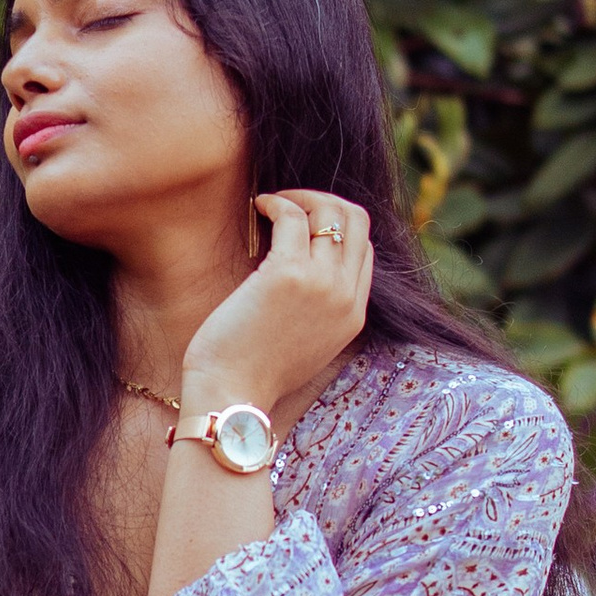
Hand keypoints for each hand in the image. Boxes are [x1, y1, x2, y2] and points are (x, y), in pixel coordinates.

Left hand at [179, 191, 372, 418]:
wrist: (232, 396)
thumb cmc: (253, 372)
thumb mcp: (304, 343)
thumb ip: (316, 309)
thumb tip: (301, 269)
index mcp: (353, 315)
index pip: (364, 249)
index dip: (335, 228)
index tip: (302, 226)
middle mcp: (346, 297)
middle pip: (357, 222)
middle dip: (325, 202)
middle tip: (290, 205)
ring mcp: (322, 284)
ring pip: (331, 212)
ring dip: (299, 198)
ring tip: (270, 205)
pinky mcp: (288, 275)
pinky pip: (293, 216)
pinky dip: (277, 203)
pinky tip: (258, 207)